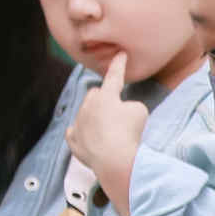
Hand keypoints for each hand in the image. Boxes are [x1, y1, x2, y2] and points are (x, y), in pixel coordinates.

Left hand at [66, 54, 149, 210]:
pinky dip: (84, 135)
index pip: (115, 76)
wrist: (115, 161)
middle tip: (116, 111)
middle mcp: (88, 106)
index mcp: (106, 96)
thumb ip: (129, 106)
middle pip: (95, 94)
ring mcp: (79, 124)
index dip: (119, 65)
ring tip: (110, 133)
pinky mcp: (74, 141)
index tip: (120, 54)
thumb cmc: (130, 133)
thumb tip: (120, 112)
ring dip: (95, 118)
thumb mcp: (140, 111)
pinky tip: (92, 141)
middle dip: (103, 98)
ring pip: (85, 114)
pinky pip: (76, 133)